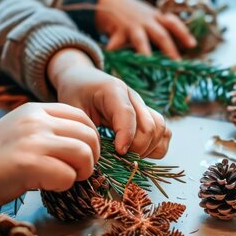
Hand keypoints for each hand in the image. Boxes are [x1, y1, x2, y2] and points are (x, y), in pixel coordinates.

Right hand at [0, 102, 99, 203]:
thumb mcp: (21, 129)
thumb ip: (48, 128)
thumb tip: (85, 139)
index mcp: (35, 109)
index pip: (82, 117)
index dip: (90, 138)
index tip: (84, 154)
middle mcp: (36, 121)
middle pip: (88, 136)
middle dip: (91, 157)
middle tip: (79, 171)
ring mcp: (33, 141)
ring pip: (83, 154)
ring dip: (82, 172)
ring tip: (67, 178)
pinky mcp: (29, 164)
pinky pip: (68, 176)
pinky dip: (64, 185)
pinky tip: (49, 186)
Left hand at [48, 49, 170, 158]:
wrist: (84, 78)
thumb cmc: (76, 93)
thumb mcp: (72, 107)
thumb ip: (84, 127)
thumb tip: (98, 151)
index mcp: (113, 90)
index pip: (128, 114)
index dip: (126, 137)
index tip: (119, 152)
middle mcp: (133, 97)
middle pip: (149, 125)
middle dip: (138, 148)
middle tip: (120, 158)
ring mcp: (143, 105)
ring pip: (160, 129)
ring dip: (148, 148)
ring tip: (129, 156)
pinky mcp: (148, 114)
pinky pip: (164, 131)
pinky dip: (156, 146)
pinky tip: (140, 153)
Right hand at [96, 0, 195, 58]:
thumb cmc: (135, 13)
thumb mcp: (151, 16)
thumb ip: (164, 28)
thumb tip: (186, 45)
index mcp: (156, 17)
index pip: (173, 23)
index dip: (183, 33)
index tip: (192, 45)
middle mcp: (146, 21)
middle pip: (161, 35)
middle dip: (170, 50)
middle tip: (177, 64)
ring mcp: (131, 26)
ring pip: (141, 40)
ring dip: (146, 53)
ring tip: (150, 65)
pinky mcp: (116, 31)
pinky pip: (115, 43)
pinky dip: (114, 50)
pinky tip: (113, 58)